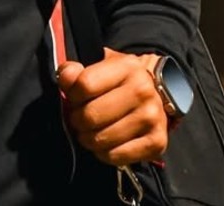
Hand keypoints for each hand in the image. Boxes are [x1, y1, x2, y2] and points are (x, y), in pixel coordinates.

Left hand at [56, 48, 167, 166]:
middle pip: (90, 115)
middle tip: (80, 118)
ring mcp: (152, 118)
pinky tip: (106, 143)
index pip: (84, 84)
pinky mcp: (157, 142)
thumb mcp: (100, 68)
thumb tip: (65, 75)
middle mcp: (143, 91)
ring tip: (92, 131)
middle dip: (77, 120)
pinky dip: (104, 153)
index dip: (72, 95)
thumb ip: (76, 72)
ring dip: (88, 138)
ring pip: (100, 138)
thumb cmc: (121, 84)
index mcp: (127, 68)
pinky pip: (114, 156)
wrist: (157, 99)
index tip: (74, 98)